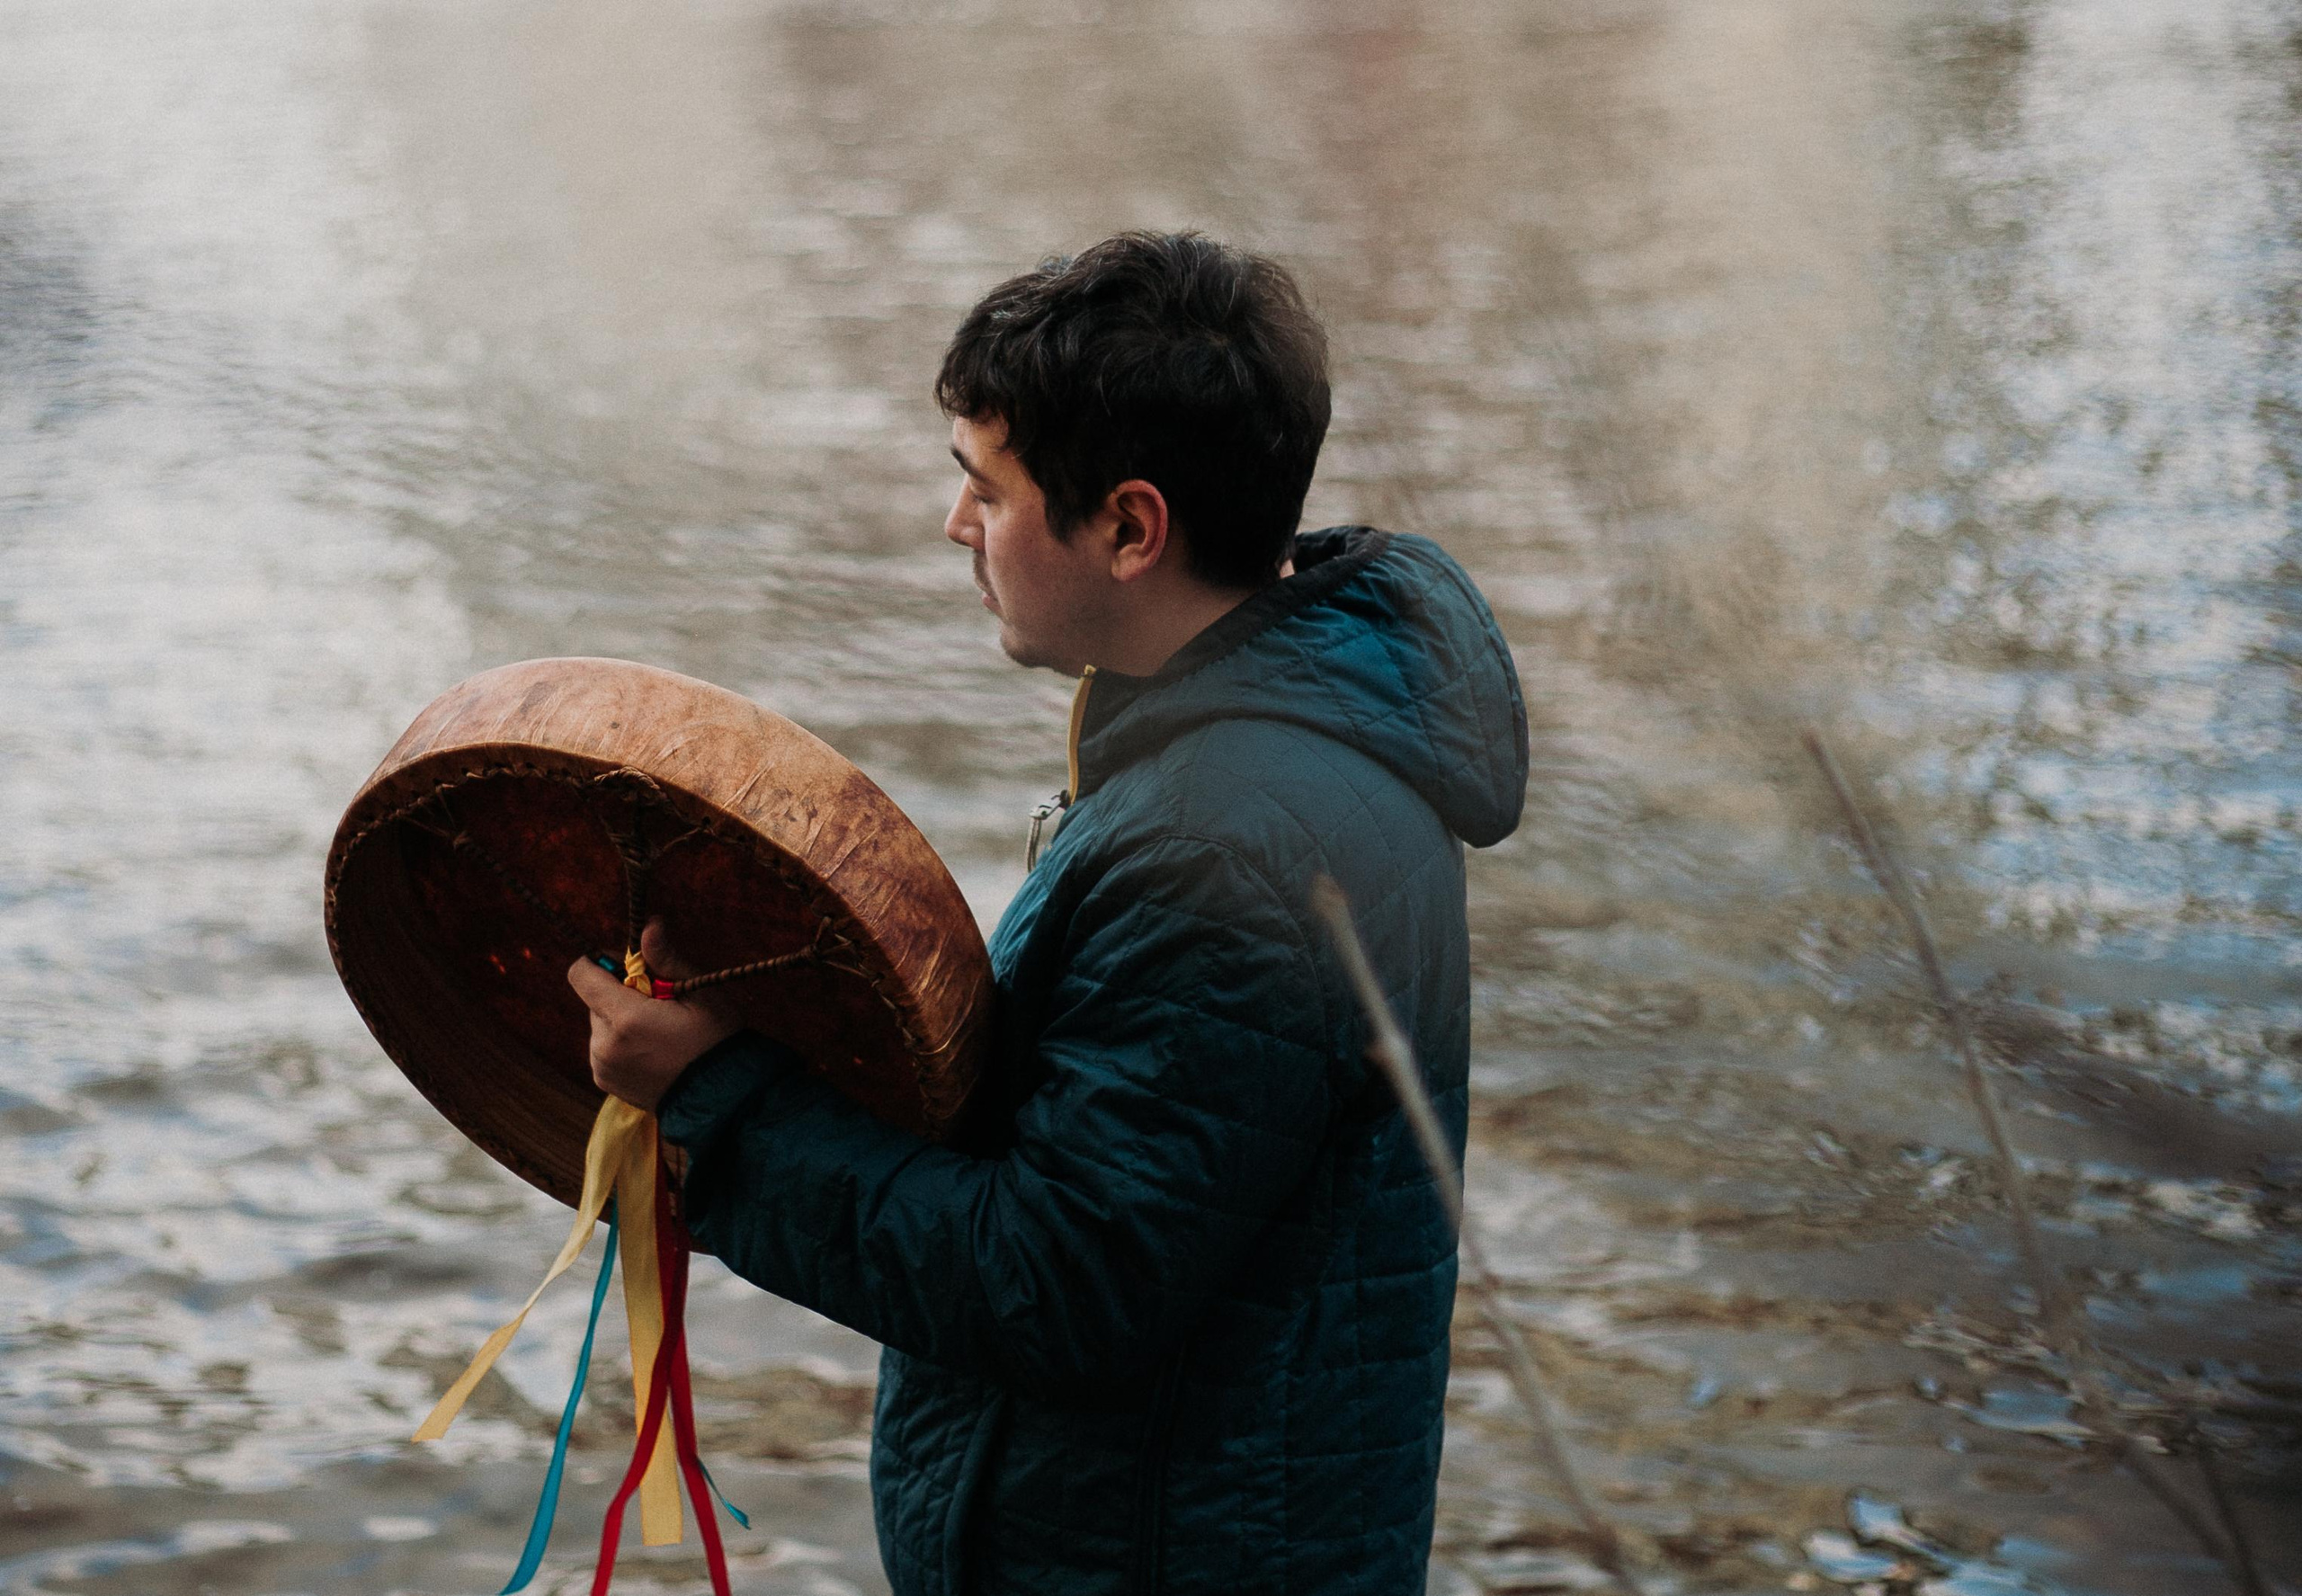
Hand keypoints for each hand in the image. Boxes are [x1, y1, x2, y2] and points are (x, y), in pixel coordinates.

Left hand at [567, 918, 740, 1111]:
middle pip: (593, 999)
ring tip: (659, 1033)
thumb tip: (650, 926)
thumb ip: (667, 960)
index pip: (582, 975)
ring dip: (620, 1019)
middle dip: (621, 994)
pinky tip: (652, 1051)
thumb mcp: (701, 993)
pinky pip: (602, 1046)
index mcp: (626, 1018)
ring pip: (599, 1023)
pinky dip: (620, 1042)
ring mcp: (601, 1065)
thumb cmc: (716, 1040)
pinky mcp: (603, 1080)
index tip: (633, 968)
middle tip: (660, 1005)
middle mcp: (604, 1043)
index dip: (603, 962)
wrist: (720, 1098)